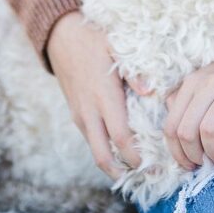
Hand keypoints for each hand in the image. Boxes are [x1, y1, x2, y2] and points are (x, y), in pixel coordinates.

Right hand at [47, 11, 140, 178]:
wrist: (60, 36)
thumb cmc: (93, 39)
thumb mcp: (116, 47)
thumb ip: (134, 71)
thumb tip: (151, 91)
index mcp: (103, 96)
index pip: (120, 137)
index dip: (135, 156)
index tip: (154, 165)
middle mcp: (89, 111)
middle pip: (102, 155)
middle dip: (122, 171)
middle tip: (145, 176)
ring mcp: (79, 114)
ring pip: (95, 149)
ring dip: (113, 163)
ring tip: (136, 168)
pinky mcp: (76, 113)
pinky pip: (91, 139)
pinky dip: (105, 149)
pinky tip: (121, 149)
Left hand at [162, 40, 213, 168]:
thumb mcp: (205, 84)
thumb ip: (185, 102)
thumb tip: (173, 133)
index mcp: (192, 82)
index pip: (172, 125)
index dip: (177, 152)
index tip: (188, 164)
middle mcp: (208, 82)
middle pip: (187, 130)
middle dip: (193, 155)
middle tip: (205, 164)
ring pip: (209, 129)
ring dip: (212, 153)